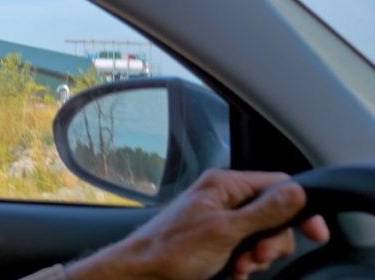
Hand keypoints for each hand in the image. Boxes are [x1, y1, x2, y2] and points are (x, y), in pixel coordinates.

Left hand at [66, 169, 329, 279]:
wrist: (140, 274)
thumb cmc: (171, 250)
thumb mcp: (225, 231)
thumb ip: (263, 212)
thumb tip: (298, 191)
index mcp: (224, 185)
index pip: (277, 184)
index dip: (300, 208)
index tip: (315, 235)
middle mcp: (222, 198)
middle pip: (274, 215)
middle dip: (271, 242)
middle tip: (256, 257)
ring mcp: (219, 220)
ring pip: (261, 237)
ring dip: (257, 257)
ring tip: (238, 267)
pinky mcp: (215, 241)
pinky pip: (245, 251)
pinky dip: (244, 265)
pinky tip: (232, 272)